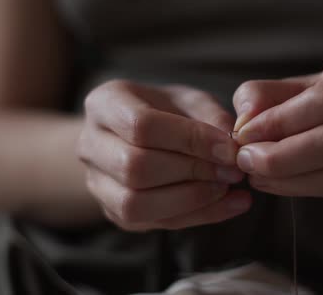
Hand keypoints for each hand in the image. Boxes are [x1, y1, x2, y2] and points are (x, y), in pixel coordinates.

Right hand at [77, 80, 250, 230]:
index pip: (141, 126)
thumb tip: (232, 146)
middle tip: (232, 170)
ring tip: (227, 187)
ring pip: (136, 204)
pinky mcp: (114, 212)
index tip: (228, 147)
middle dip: (192, 171)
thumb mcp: (189, 100)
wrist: (137, 135)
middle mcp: (90, 144)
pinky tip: (228, 204)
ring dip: (191, 199)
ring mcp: (97, 183)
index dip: (189, 139)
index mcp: (105, 104)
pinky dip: (198, 216)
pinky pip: (153, 223)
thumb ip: (210, 117)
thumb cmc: (166, 111)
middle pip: (134, 168)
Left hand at [232, 43, 322, 201]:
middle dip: (283, 157)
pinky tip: (281, 184)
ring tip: (259, 176)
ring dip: (293, 180)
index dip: (280, 121)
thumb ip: (261, 97)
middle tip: (247, 162)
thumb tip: (243, 120)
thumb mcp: (291, 87)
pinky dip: (309, 190)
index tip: (244, 135)